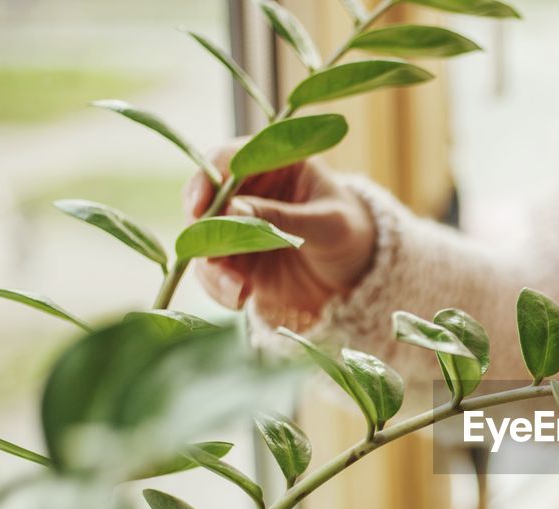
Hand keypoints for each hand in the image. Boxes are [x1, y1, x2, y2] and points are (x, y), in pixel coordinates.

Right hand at [185, 143, 375, 330]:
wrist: (358, 274)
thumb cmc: (351, 234)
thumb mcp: (326, 224)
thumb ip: (282, 216)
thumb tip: (231, 208)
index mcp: (274, 163)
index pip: (228, 160)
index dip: (207, 181)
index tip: (200, 207)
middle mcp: (247, 191)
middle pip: (203, 202)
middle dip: (204, 233)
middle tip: (215, 258)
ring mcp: (236, 226)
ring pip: (202, 241)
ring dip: (211, 267)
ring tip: (238, 290)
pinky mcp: (235, 259)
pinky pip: (213, 272)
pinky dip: (220, 286)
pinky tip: (240, 297)